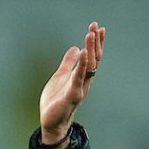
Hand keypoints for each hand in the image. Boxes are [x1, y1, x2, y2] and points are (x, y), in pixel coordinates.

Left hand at [39, 22, 105, 148]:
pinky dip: (82, 65)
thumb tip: (75, 48)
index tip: (96, 27)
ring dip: (90, 49)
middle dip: (95, 42)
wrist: (51, 122)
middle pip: (94, 58)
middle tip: (95, 26)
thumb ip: (68, 63)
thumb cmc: (56, 101)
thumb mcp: (61, 76)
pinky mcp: (72, 95)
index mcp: (82, 76)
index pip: (92, 56)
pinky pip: (78, 78)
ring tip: (90, 34)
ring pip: (89, 66)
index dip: (95, 42)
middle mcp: (85, 81)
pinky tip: (83, 52)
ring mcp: (80, 88)